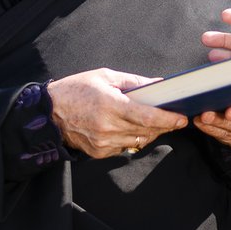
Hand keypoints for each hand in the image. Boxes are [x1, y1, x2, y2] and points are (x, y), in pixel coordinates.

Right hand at [48, 68, 188, 159]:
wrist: (49, 113)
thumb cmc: (76, 89)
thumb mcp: (105, 76)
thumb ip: (134, 82)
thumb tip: (158, 85)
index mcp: (110, 104)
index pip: (147, 117)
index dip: (168, 119)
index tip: (182, 118)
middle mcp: (108, 126)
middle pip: (147, 131)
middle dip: (164, 126)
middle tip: (175, 119)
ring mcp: (103, 142)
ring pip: (138, 140)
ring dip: (151, 133)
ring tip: (157, 122)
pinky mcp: (99, 153)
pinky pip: (124, 146)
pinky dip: (132, 138)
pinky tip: (131, 128)